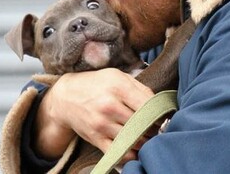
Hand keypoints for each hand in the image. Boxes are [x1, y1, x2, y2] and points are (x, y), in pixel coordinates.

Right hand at [33, 68, 153, 159]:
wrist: (66, 97)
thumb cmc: (97, 84)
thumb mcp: (118, 76)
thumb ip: (140, 89)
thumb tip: (159, 105)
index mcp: (118, 86)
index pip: (148, 105)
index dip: (159, 114)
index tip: (163, 118)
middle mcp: (109, 105)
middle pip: (142, 124)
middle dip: (153, 129)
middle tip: (157, 129)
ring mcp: (102, 123)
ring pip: (133, 139)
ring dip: (143, 141)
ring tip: (146, 136)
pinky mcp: (96, 138)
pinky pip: (119, 152)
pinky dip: (130, 154)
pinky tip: (134, 148)